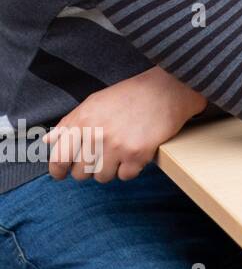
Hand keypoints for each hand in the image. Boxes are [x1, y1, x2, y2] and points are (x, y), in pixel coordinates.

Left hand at [43, 66, 206, 182]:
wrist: (167, 90)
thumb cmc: (130, 96)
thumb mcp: (94, 102)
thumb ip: (70, 122)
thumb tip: (49, 141)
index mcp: (82, 121)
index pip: (59, 158)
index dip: (58, 170)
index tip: (62, 173)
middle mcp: (96, 134)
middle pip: (81, 173)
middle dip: (89, 168)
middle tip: (102, 156)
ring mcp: (117, 146)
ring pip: (102, 177)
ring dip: (111, 169)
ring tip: (121, 153)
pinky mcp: (137, 154)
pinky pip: (125, 176)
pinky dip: (130, 168)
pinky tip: (135, 153)